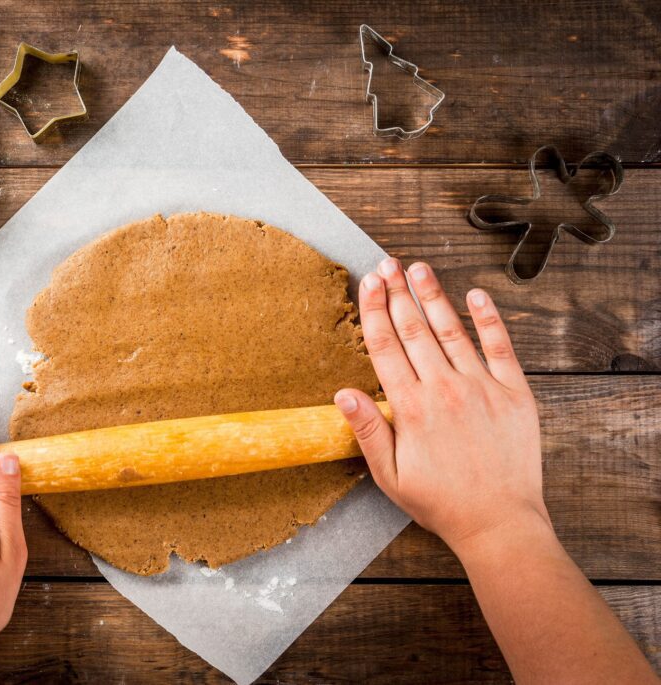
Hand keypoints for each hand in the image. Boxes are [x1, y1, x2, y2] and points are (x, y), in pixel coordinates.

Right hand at [335, 259, 548, 551]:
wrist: (498, 522)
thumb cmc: (440, 502)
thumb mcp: (390, 476)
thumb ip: (368, 431)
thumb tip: (342, 394)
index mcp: (411, 409)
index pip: (386, 347)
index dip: (374, 311)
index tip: (368, 283)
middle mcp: (445, 390)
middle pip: (414, 330)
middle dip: (397, 293)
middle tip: (387, 264)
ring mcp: (482, 388)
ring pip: (451, 331)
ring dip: (434, 297)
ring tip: (419, 269)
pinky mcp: (514, 393)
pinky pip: (500, 347)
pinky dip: (489, 319)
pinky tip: (477, 295)